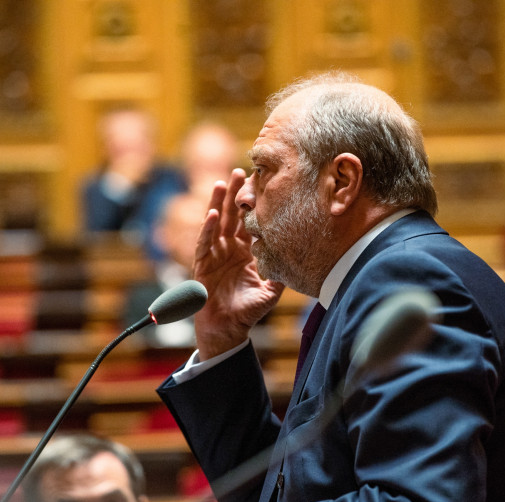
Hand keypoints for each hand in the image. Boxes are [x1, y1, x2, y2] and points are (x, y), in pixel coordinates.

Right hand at [193, 168, 284, 359]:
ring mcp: (215, 254)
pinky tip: (213, 212)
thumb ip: (282, 273)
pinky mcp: (202, 263)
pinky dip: (209, 227)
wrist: (228, 328)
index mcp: (246, 251)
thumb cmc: (248, 310)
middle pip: (232, 215)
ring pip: (217, 222)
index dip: (253, 204)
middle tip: (241, 171)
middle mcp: (230, 248)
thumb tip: (301, 259)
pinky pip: (205, 242)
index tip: (261, 184)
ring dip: (219, 202)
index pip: (249, 222)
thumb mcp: (272, 290)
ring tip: (222, 182)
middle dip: (235, 194)